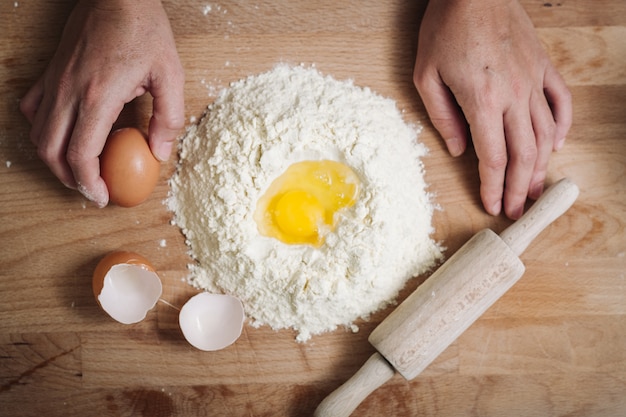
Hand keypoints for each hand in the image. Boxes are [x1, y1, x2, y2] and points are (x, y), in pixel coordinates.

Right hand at [20, 0, 184, 206]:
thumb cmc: (145, 30)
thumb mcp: (170, 75)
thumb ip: (168, 118)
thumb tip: (159, 153)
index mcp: (98, 97)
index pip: (80, 155)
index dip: (89, 184)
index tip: (103, 196)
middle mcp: (68, 93)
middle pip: (51, 152)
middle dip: (70, 179)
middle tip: (92, 189)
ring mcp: (54, 82)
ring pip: (38, 134)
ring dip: (54, 159)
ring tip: (78, 169)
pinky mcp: (50, 72)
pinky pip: (33, 108)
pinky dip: (42, 129)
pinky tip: (63, 134)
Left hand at [413, 0, 571, 218]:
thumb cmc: (445, 28)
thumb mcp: (426, 75)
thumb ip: (443, 117)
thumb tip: (459, 149)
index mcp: (481, 100)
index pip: (492, 157)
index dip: (492, 186)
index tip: (492, 205)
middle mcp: (513, 95)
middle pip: (522, 154)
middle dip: (518, 188)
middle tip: (516, 210)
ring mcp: (533, 80)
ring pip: (545, 134)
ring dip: (540, 167)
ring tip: (534, 189)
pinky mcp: (543, 66)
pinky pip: (561, 102)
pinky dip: (561, 128)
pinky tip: (556, 146)